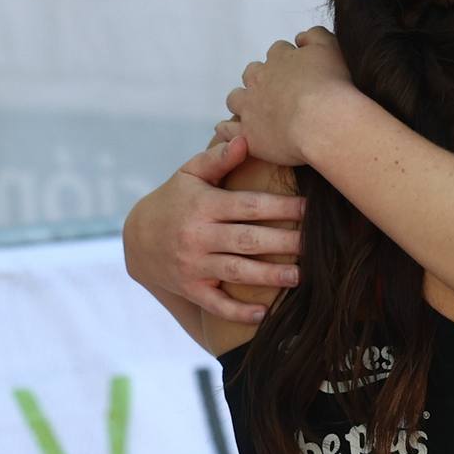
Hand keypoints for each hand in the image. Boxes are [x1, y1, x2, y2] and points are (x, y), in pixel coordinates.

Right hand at [127, 133, 302, 323]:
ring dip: (270, 275)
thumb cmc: (175, 200)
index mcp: (203, 206)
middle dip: (284, 242)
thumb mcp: (189, 175)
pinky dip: (238, 312)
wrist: (137, 240)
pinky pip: (216, 304)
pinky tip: (263, 314)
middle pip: (249, 240)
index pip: (249, 206)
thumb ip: (217, 159)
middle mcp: (198, 236)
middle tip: (315, 244)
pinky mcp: (190, 288)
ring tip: (300, 276)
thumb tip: (244, 138)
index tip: (309, 208)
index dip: (281, 206)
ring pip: (237, 272)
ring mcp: (193, 265)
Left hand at [224, 28, 350, 166]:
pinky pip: (228, 130)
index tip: (298, 71)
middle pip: (252, 73)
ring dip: (242, 100)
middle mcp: (260, 79)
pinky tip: (231, 130)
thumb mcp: (330, 48)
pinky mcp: (248, 133)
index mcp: (280, 59)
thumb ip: (315, 36)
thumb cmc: (330, 85)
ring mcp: (251, 107)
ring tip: (253, 110)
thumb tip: (301, 38)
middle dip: (261, 78)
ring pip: (236, 98)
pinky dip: (227, 129)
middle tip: (277, 91)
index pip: (278, 52)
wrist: (322, 121)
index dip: (287, 60)